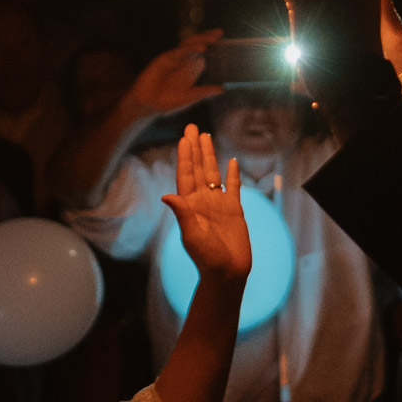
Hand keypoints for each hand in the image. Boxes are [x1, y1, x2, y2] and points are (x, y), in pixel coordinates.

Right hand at [123, 30, 223, 118]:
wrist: (148, 105)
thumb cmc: (168, 102)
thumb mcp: (189, 98)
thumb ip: (203, 92)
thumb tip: (222, 89)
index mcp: (191, 68)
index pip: (204, 53)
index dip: (212, 46)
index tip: (223, 40)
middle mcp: (183, 61)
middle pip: (196, 45)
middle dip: (207, 38)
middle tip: (218, 33)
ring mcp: (173, 59)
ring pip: (187, 46)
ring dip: (197, 42)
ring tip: (208, 42)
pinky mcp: (163, 60)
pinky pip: (176, 53)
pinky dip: (186, 51)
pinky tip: (197, 50)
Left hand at [160, 125, 250, 283]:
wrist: (227, 273)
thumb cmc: (207, 258)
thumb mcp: (192, 235)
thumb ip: (182, 214)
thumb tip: (166, 196)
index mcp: (190, 205)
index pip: (186, 174)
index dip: (184, 155)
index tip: (183, 138)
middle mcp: (203, 201)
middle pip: (197, 168)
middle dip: (194, 148)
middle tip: (191, 127)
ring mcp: (218, 204)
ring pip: (213, 173)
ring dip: (209, 155)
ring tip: (205, 137)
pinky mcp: (234, 210)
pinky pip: (233, 187)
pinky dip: (232, 174)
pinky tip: (230, 161)